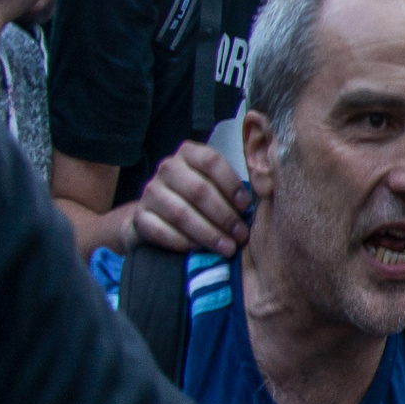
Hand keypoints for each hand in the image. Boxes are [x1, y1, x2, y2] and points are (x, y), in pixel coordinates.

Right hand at [127, 140, 249, 256]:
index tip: (246, 207)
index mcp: (189, 154)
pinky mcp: (139, 216)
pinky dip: (182, 242)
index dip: (231, 185)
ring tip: (227, 247)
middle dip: (224, 216)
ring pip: (181, 213)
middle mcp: (167, 168)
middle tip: (241, 235)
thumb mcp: (216, 185)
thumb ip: (234, 184)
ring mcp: (150, 192)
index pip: (212, 161)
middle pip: (199, 190)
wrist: (158, 217)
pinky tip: (198, 249)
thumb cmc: (199, 200)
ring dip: (208, 233)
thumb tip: (265, 188)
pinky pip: (160, 230)